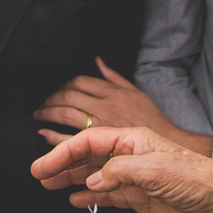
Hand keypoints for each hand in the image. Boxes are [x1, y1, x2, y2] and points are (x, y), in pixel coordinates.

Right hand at [30, 126, 212, 212]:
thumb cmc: (196, 177)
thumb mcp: (154, 168)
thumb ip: (118, 171)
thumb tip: (92, 179)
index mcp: (130, 140)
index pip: (88, 141)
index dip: (63, 151)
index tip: (43, 163)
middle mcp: (128, 156)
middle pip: (86, 157)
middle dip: (60, 163)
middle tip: (37, 173)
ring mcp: (132, 177)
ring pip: (93, 176)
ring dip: (70, 179)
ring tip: (48, 185)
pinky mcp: (139, 197)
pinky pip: (107, 195)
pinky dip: (89, 197)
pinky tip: (74, 199)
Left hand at [34, 57, 208, 152]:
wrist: (172, 151)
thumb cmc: (155, 122)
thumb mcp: (137, 94)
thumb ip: (114, 78)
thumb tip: (98, 61)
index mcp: (113, 93)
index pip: (78, 82)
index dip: (63, 86)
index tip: (56, 92)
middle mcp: (105, 107)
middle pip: (67, 97)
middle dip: (50, 101)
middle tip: (41, 108)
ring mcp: (102, 125)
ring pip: (65, 116)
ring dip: (48, 117)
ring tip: (40, 119)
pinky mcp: (99, 145)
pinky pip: (71, 140)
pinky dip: (54, 137)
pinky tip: (45, 136)